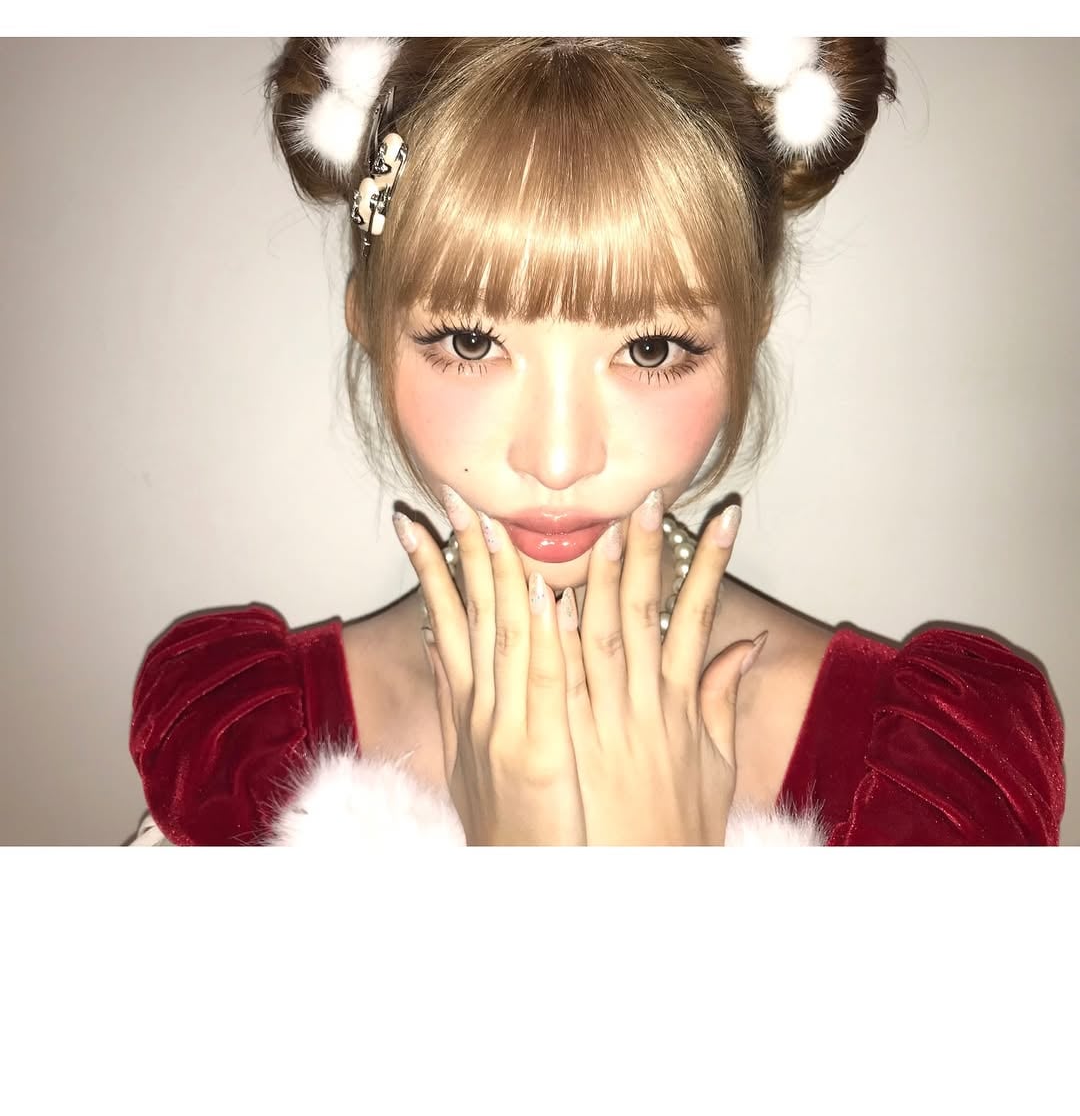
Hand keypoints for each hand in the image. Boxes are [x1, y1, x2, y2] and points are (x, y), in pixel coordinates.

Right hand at [393, 488, 585, 845]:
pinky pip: (541, 683)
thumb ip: (460, 697)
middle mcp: (478, 709)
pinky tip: (544, 595)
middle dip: (458, 552)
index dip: (430, 568)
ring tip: (490, 519)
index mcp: (467, 707)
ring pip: (500, 635)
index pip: (446, 620)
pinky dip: (540, 637)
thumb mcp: (471, 760)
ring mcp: (504, 728)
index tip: (416, 519)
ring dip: (499, 574)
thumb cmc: (510, 826)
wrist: (519, 888)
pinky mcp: (537, 753)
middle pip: (467, 615)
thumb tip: (442, 643)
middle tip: (450, 495)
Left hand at [558, 491, 762, 844]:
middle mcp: (639, 704)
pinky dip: (542, 633)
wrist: (635, 891)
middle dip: (645, 552)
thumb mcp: (716, 767)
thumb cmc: (676, 832)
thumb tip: (745, 644)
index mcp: (679, 705)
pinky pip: (547, 678)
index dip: (710, 566)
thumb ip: (722, 700)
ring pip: (589, 632)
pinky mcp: (559, 740)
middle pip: (639, 612)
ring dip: (585, 575)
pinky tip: (532, 592)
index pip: (696, 617)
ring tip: (583, 523)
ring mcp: (597, 720)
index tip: (723, 517)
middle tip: (646, 498)